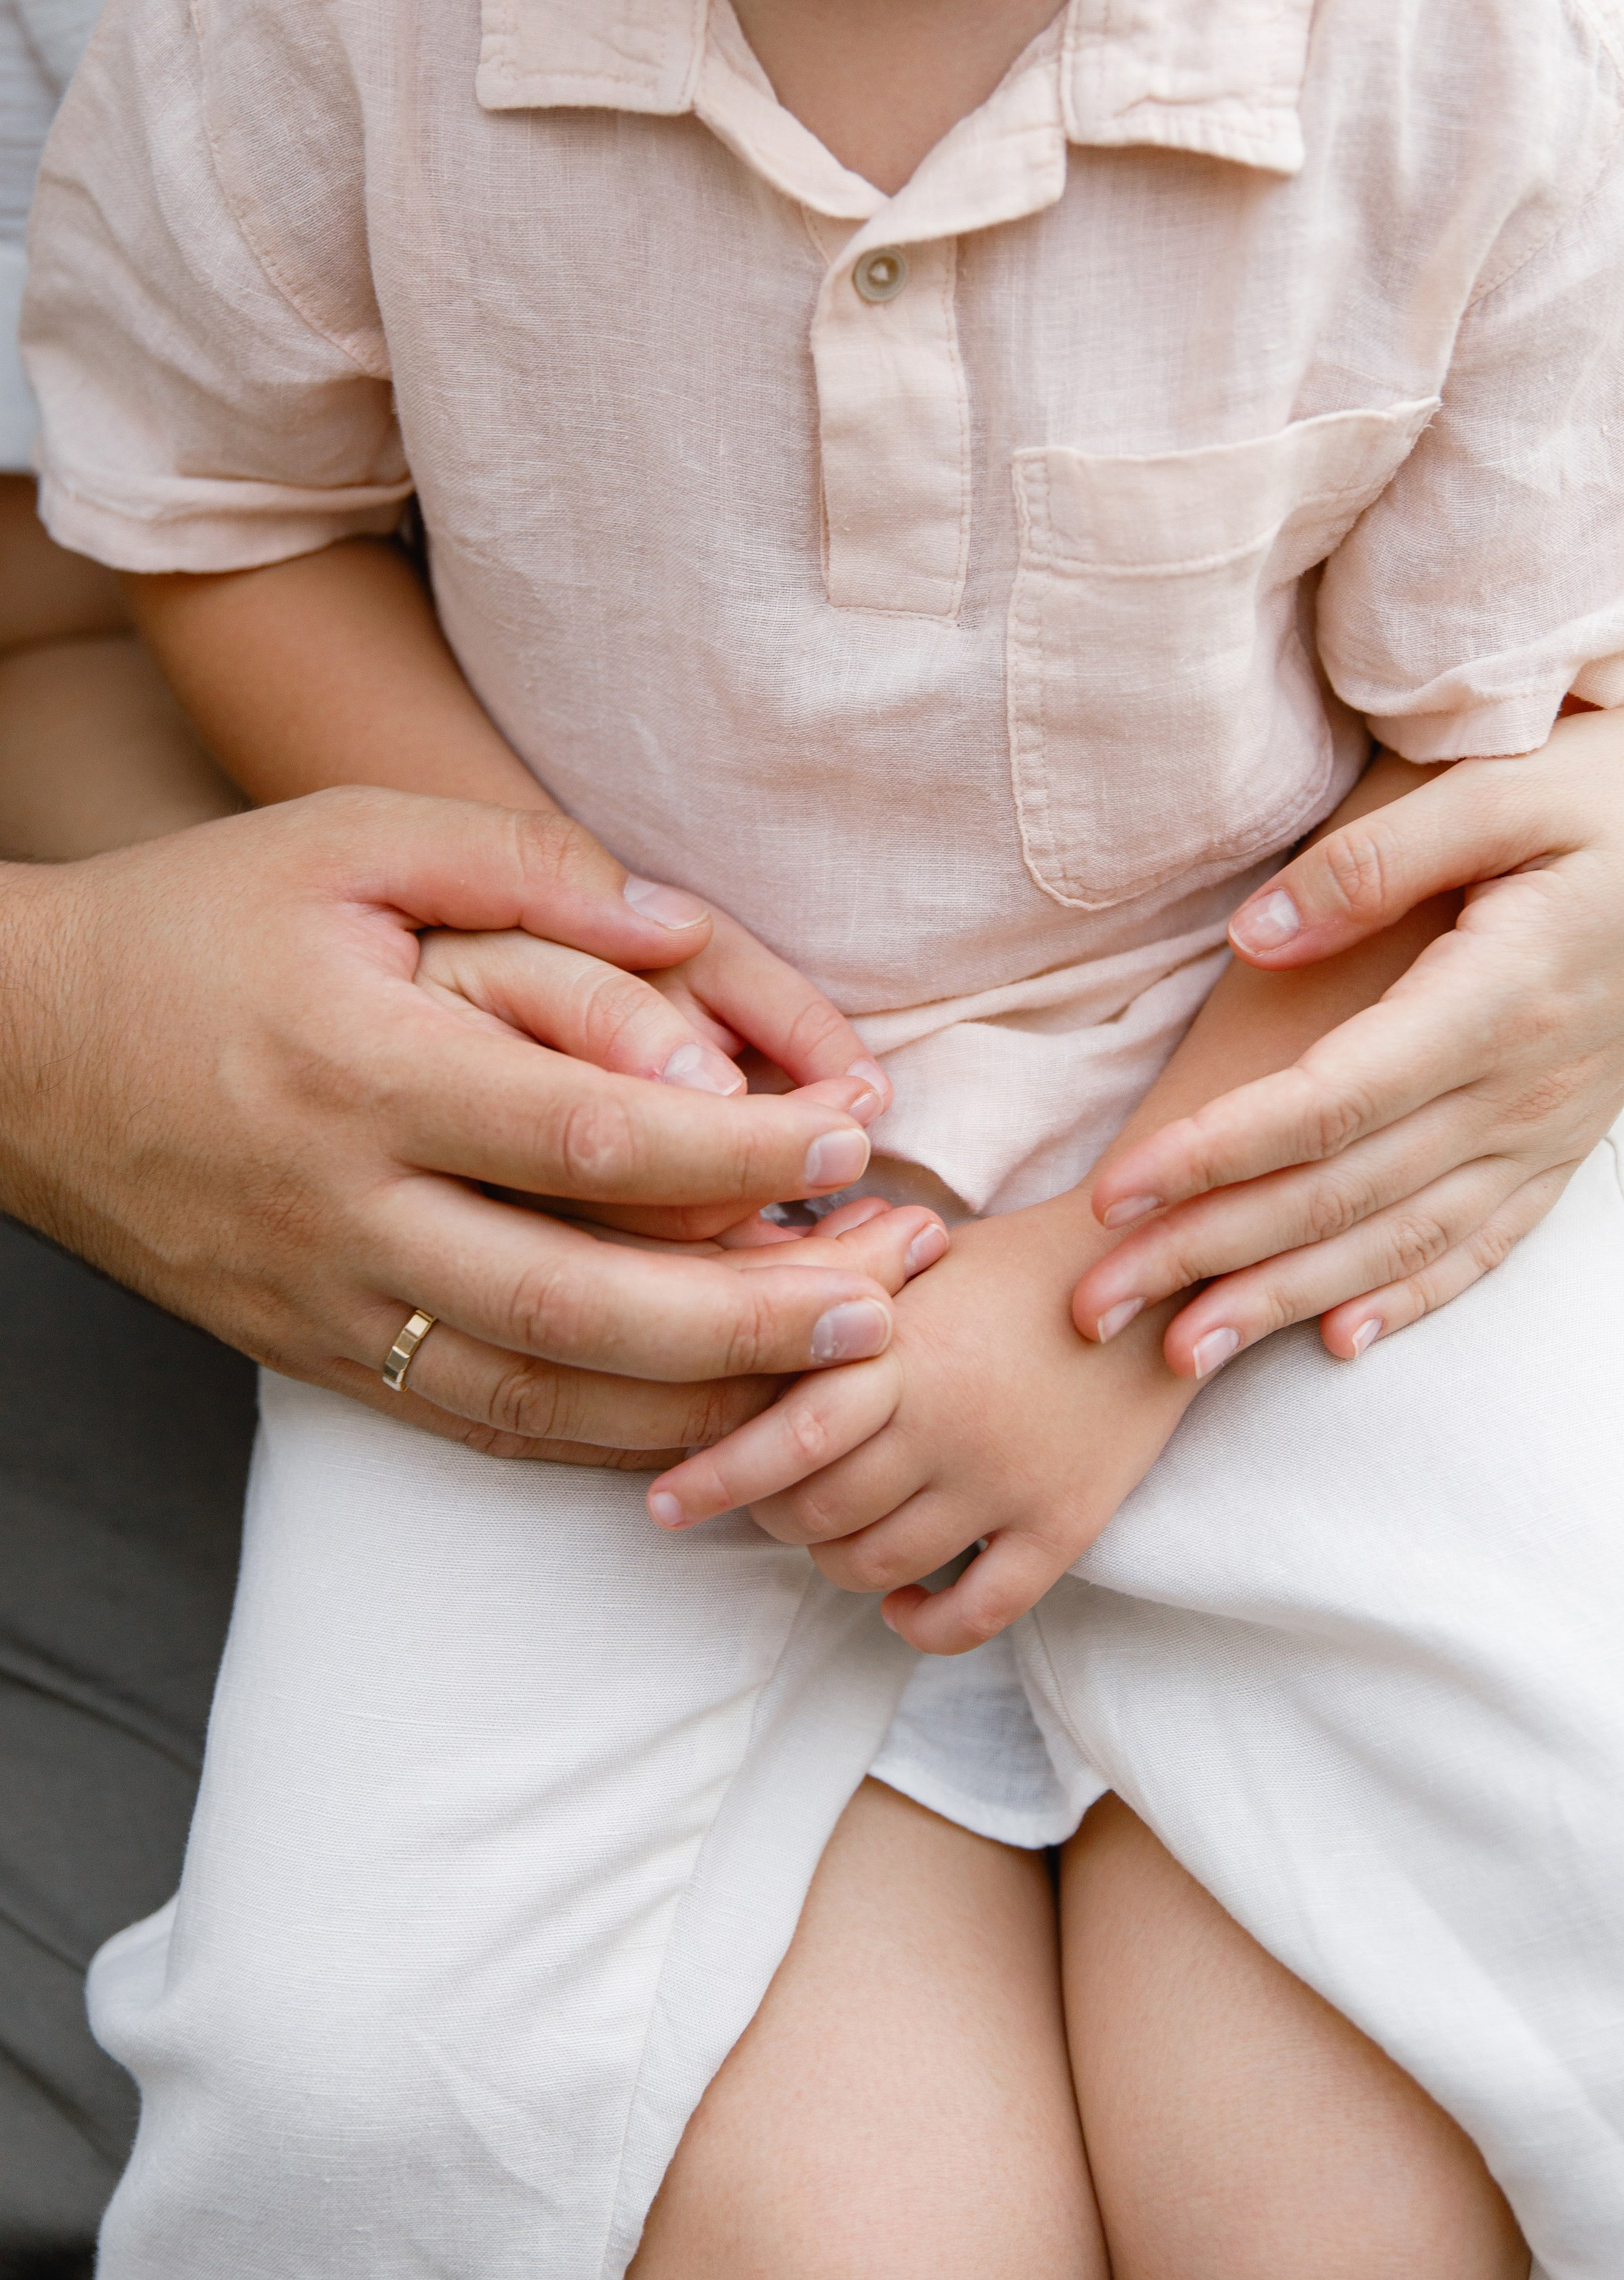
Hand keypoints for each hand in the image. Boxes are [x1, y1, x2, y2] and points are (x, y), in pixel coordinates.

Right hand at [0, 790, 939, 1451]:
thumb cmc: (199, 919)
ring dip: (697, 1406)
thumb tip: (687, 925)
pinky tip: (700, 1427)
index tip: (854, 1136)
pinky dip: (600, 1441)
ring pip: (537, 1397)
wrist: (19, 1055)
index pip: (590, 1132)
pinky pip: (476, 1424)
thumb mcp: (349, 837)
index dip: (742, 1148)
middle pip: (579, 1302)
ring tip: (827, 1388)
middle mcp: (345, 1207)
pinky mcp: (312, 1355)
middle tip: (882, 1307)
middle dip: (748, 1319)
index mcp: (364, 1068)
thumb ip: (525, 865)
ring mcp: (324, 1302)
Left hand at [645, 1193, 1194, 1654]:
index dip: (716, 1476)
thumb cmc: (1022, 1260)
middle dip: (772, 1516)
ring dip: (834, 1563)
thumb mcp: (924, 1260)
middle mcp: (951, 1424)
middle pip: (819, 1512)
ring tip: (831, 1535)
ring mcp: (1008, 1483)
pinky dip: (919, 1622)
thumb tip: (740, 1329)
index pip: (788, 1431)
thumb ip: (840, 1300)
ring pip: (878, 1566)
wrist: (1165, 1273)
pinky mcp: (1064, 1527)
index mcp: (909, 1348)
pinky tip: (900, 1600)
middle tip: (762, 1502)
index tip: (664, 1503)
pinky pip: (973, 1615)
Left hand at [1075, 690, 1623, 1372]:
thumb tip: (1253, 938)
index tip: (1112, 1195)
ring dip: (1283, 1304)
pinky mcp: (1572, 1137)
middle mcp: (1525, 1089)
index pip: (1327, 1105)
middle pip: (1341, 1196)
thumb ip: (1375, 860)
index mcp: (1498, 1001)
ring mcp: (1553, 1125)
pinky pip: (1485, 1242)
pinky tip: (1341, 1341)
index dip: (1213, 1157)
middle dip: (1209, 1257)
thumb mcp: (1511, 783)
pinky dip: (1409, 1297)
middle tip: (1091, 1306)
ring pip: (1400, 1242)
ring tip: (1180, 1357)